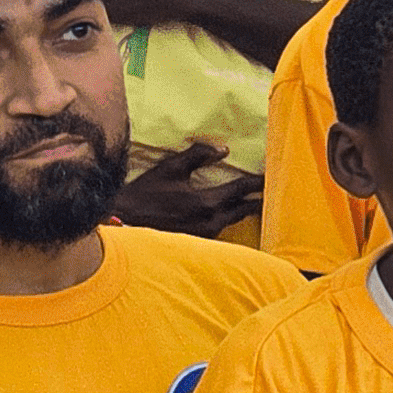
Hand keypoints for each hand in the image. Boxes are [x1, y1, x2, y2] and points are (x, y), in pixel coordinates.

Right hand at [110, 139, 262, 239]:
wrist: (123, 222)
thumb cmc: (145, 194)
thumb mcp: (170, 168)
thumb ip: (198, 155)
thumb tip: (223, 150)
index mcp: (206, 203)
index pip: (241, 190)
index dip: (257, 182)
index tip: (270, 175)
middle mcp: (210, 222)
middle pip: (243, 209)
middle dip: (257, 199)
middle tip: (270, 191)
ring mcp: (204, 235)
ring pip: (232, 220)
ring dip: (243, 209)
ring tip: (253, 201)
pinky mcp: (197, 243)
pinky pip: (220, 229)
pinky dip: (228, 218)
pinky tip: (229, 213)